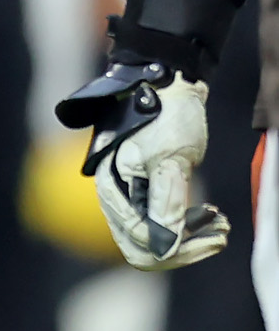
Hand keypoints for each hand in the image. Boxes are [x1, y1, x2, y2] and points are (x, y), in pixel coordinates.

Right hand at [59, 66, 229, 269]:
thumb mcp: (172, 160)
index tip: (216, 236)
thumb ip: (166, 205)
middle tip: (219, 233)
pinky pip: (156, 222)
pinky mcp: (139, 188)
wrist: (163, 81)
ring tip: (218, 221)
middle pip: (142, 247)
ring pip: (151, 238)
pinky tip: (206, 213)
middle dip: (184, 248)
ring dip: (187, 237)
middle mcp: (113, 195)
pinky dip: (182, 224)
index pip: (142, 242)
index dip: (181, 249)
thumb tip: (165, 248)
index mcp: (113, 187)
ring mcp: (125, 193)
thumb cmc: (165, 115)